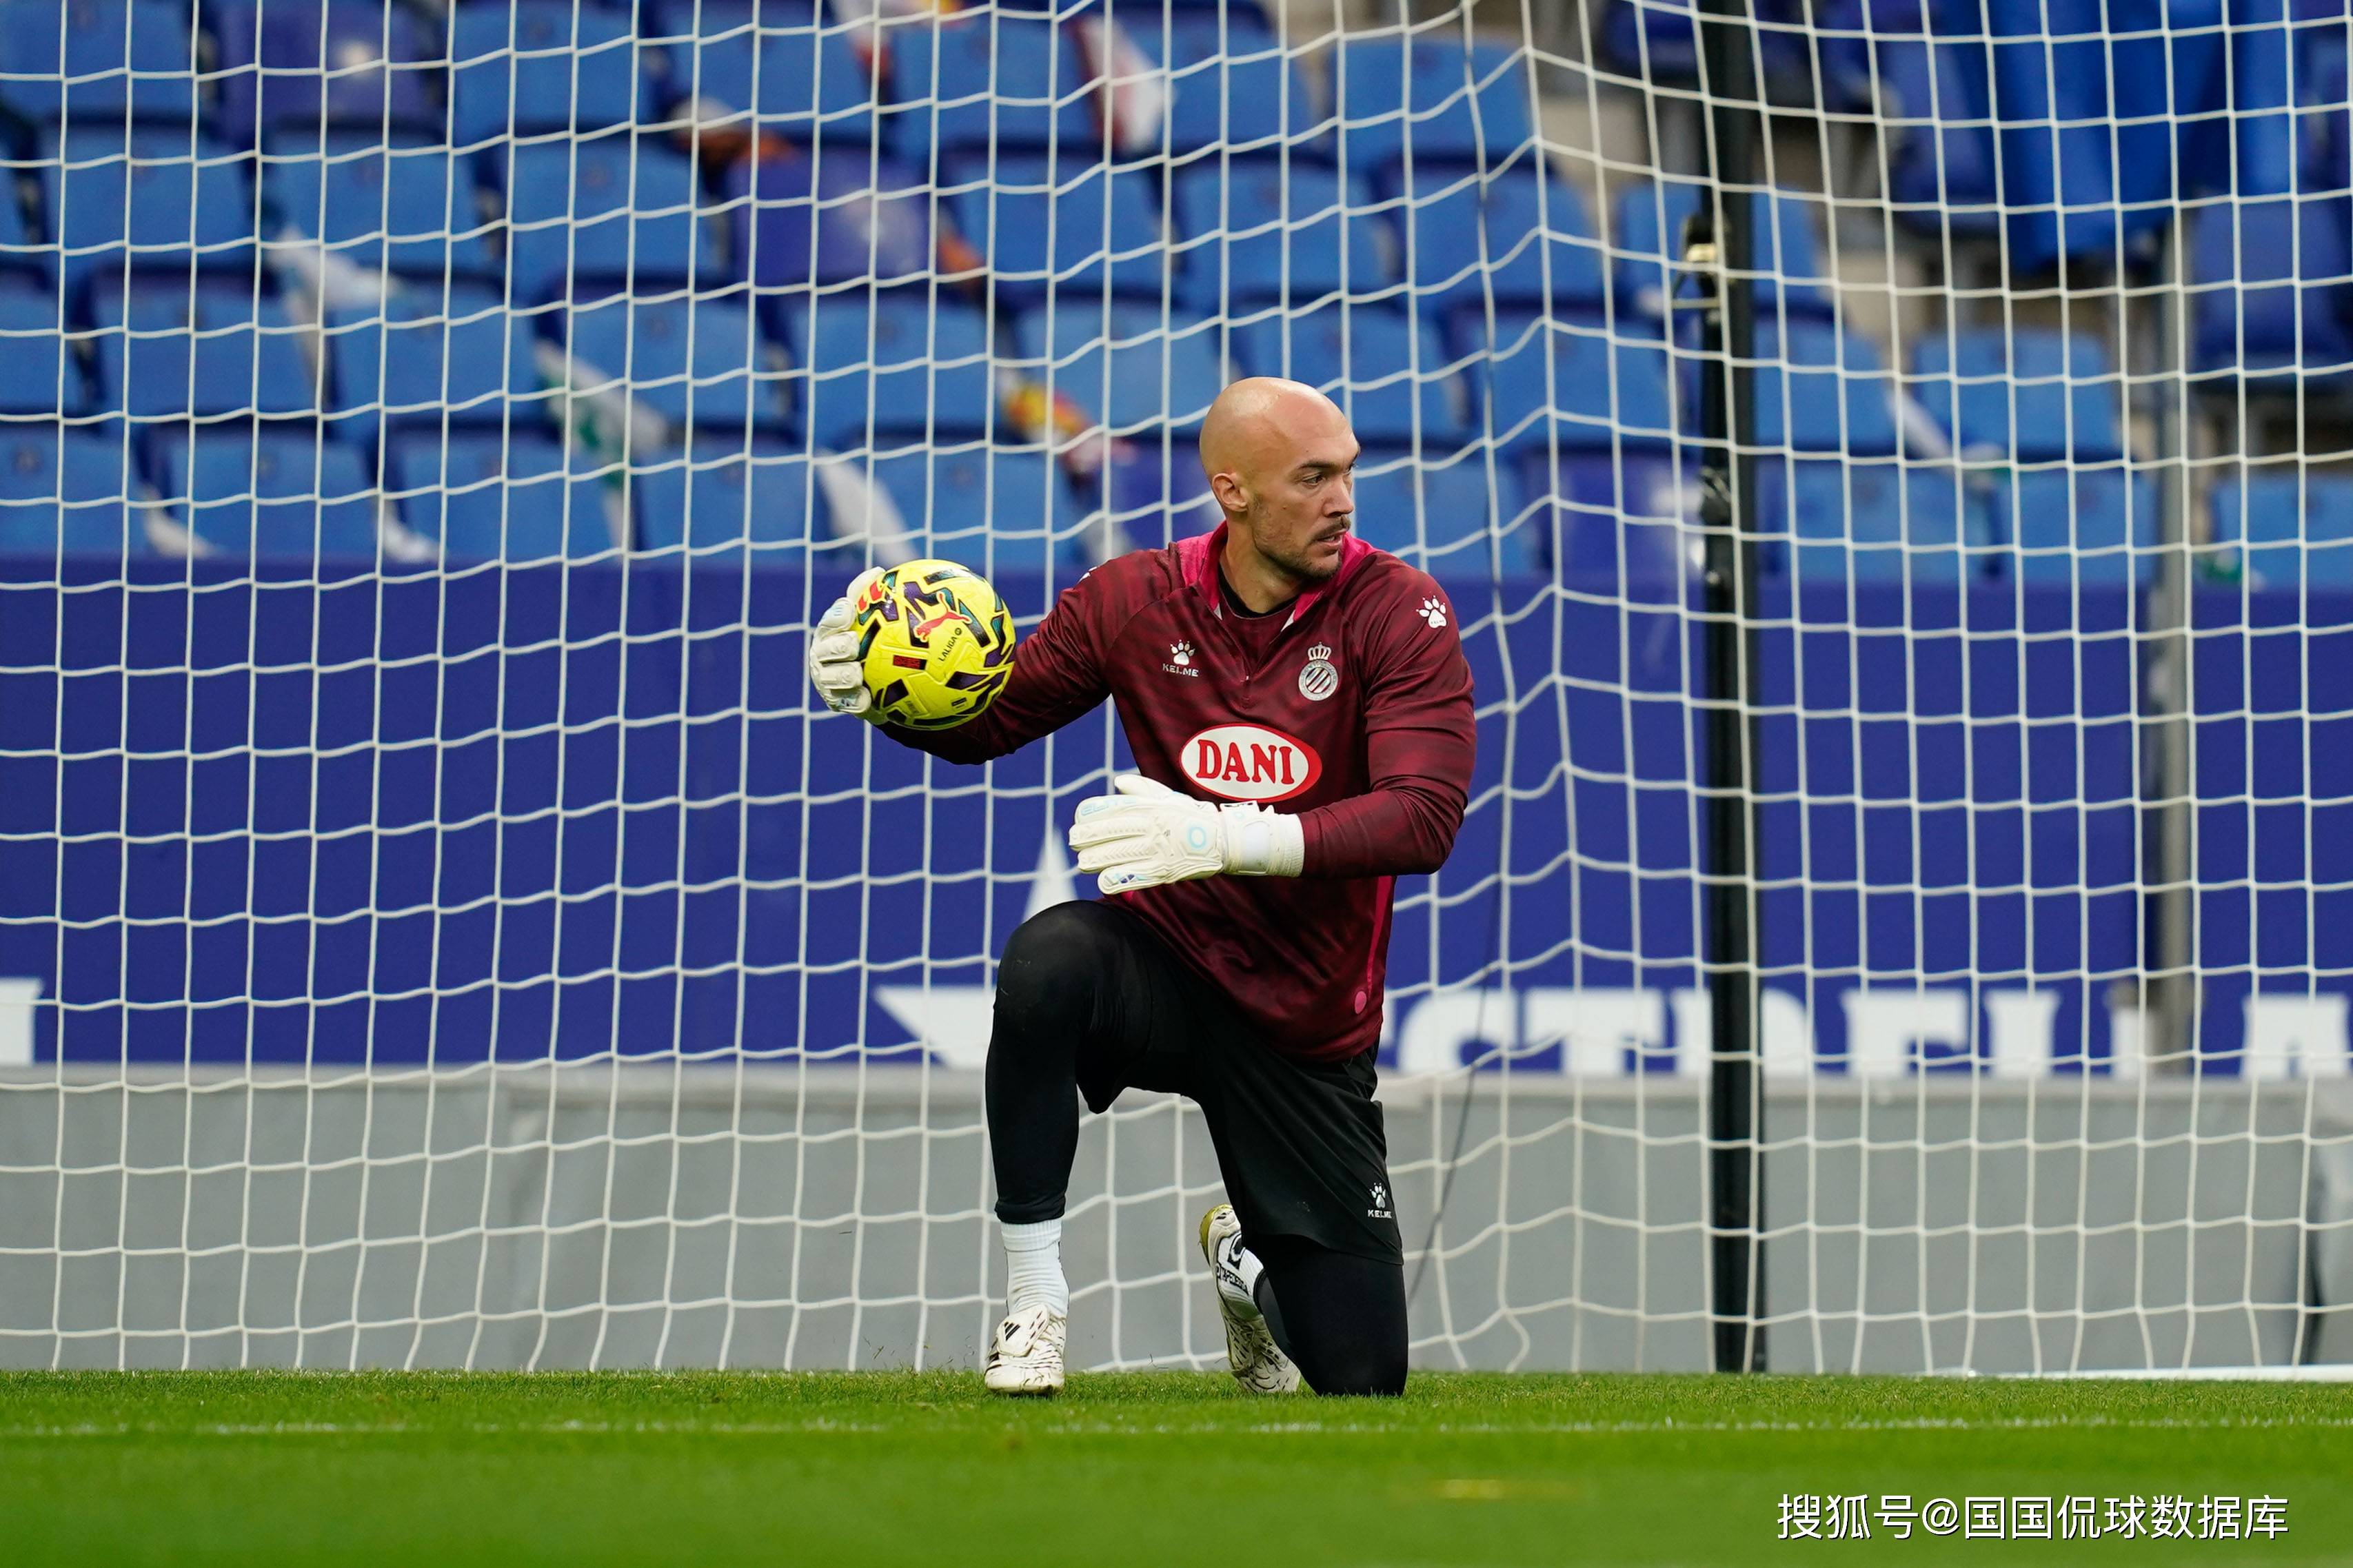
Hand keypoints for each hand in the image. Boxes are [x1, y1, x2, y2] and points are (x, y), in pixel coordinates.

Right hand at [808, 567, 882, 718]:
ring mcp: (827, 681)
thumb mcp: (872, 621)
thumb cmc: (872, 644)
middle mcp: (823, 656)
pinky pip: (846, 704)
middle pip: (824, 651)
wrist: (879, 685)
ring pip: (830, 679)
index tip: (848, 610)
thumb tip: (879, 571)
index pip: (829, 622)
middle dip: (836, 647)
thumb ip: (870, 598)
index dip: (835, 616)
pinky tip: (868, 700)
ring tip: (857, 674)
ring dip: (843, 676)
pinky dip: (856, 702)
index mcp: (831, 633)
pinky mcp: (838, 703)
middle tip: (853, 644)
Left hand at [1068, 774, 1303, 894]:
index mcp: (1149, 807)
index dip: (1091, 814)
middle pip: (1109, 831)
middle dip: (1086, 838)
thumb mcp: (1168, 797)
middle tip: (1073, 842)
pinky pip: (1136, 876)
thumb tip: (1118, 782)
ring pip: (1118, 855)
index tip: (1078, 819)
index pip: (1112, 808)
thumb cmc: (1192, 817)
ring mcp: (1158, 849)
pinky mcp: (1165, 870)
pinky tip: (1103, 883)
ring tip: (1083, 863)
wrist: (1224, 839)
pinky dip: (1118, 880)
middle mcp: (1151, 826)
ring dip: (1095, 860)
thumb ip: (1141, 789)